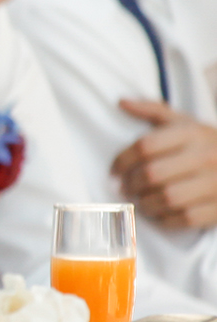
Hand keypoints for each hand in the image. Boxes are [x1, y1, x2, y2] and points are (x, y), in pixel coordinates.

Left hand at [114, 100, 216, 229]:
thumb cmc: (205, 143)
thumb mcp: (185, 123)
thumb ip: (153, 111)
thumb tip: (121, 102)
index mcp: (192, 134)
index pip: (146, 147)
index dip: (122, 161)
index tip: (114, 171)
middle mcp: (206, 157)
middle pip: (153, 174)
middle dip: (131, 184)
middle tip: (124, 188)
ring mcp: (215, 183)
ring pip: (167, 198)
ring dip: (145, 203)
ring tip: (140, 201)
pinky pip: (185, 218)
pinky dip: (166, 219)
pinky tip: (160, 213)